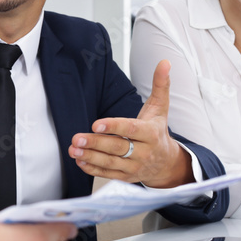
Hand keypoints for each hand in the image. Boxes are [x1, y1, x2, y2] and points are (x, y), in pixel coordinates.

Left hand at [68, 60, 192, 187]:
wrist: (166, 162)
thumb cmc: (158, 131)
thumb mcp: (160, 108)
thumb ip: (160, 85)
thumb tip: (164, 63)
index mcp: (151, 133)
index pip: (131, 129)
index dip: (114, 126)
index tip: (96, 123)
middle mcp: (144, 152)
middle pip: (117, 147)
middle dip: (95, 143)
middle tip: (77, 138)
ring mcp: (135, 166)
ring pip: (111, 163)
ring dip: (90, 157)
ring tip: (74, 149)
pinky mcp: (127, 177)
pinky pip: (109, 174)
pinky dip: (93, 169)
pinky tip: (80, 161)